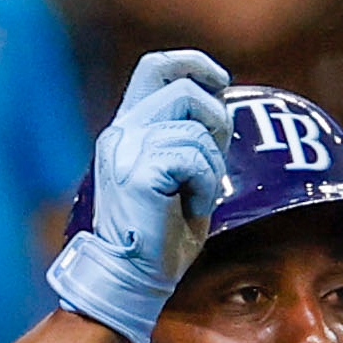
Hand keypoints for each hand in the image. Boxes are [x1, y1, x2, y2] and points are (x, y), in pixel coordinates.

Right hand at [46, 49, 232, 342]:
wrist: (131, 278)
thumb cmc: (159, 235)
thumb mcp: (179, 174)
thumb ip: (192, 137)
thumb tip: (220, 104)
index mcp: (126, 129)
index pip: (155, 67)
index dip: (193, 64)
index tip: (221, 82)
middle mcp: (121, 132)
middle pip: (185, 91)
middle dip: (216, 121)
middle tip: (213, 163)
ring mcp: (127, 150)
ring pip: (196, 131)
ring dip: (211, 167)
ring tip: (196, 198)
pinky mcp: (139, 173)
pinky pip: (195, 161)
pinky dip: (204, 188)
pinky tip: (190, 210)